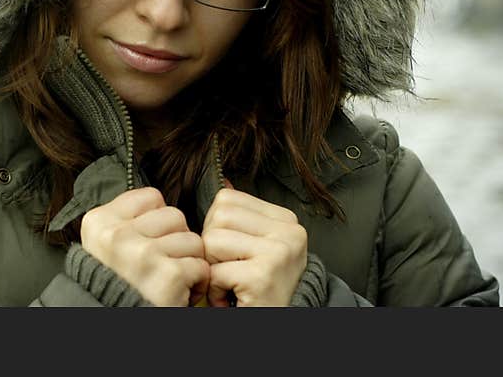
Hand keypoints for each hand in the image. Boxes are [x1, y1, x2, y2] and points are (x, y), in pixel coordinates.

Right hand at [81, 187, 209, 305]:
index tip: (150, 243)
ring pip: (192, 239)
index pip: (151, 197)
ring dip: (189, 261)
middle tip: (163, 265)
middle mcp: (117, 236)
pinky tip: (179, 293)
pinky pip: (200, 265)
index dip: (159, 221)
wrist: (114, 325)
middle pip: (175, 216)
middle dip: (177, 240)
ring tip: (172, 279)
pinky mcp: (168, 275)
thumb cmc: (117, 287)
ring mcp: (142, 254)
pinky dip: (197, 283)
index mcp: (99, 222)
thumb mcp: (105, 246)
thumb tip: (160, 202)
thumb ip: (126, 220)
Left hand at [202, 180, 306, 306]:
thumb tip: (224, 180)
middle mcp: (289, 232)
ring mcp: (278, 252)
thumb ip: (242, 215)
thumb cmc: (262, 287)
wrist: (283, 322)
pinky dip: (214, 290)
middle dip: (212, 246)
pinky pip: (214, 271)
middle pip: (219, 216)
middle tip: (230, 269)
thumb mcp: (257, 245)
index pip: (227, 199)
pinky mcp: (263, 275)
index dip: (217, 227)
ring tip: (231, 282)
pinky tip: (232, 297)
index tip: (234, 252)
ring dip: (212, 267)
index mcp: (286, 219)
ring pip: (212, 240)